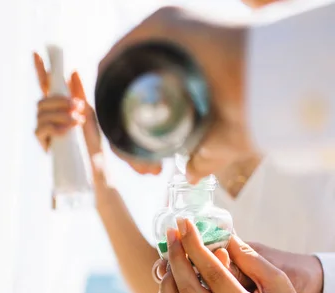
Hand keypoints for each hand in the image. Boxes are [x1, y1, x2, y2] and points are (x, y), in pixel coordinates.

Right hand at [34, 53, 106, 180]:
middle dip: (59, 100)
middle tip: (77, 106)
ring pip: (42, 114)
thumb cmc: (93, 142)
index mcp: (60, 108)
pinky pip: (41, 129)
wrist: (96, 165)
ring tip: (76, 121)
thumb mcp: (90, 114)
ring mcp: (45, 130)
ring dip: (60, 114)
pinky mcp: (44, 143)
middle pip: (43, 100)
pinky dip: (54, 126)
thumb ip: (80, 95)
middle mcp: (49, 117)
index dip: (41, 70)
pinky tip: (66, 130)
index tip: (37, 53)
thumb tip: (73, 72)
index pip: (47, 86)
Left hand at [98, 7, 252, 182]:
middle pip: (134, 102)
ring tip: (141, 165)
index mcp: (189, 74)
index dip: (144, 145)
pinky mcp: (157, 25)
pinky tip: (123, 135)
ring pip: (124, 91)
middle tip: (148, 172)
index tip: (154, 170)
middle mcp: (174, 54)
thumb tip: (193, 175)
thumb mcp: (223, 142)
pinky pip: (114, 66)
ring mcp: (164, 39)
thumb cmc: (259, 111)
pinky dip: (109, 100)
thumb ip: (204, 156)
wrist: (274, 87)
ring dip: (123, 132)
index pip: (151, 110)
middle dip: (134, 145)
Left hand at [156, 243, 323, 292]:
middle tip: (172, 235)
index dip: (195, 246)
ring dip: (167, 285)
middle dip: (176, 258)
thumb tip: (222, 237)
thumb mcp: (279, 283)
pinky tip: (173, 286)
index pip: (214, 275)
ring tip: (171, 262)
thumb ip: (251, 260)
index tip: (184, 224)